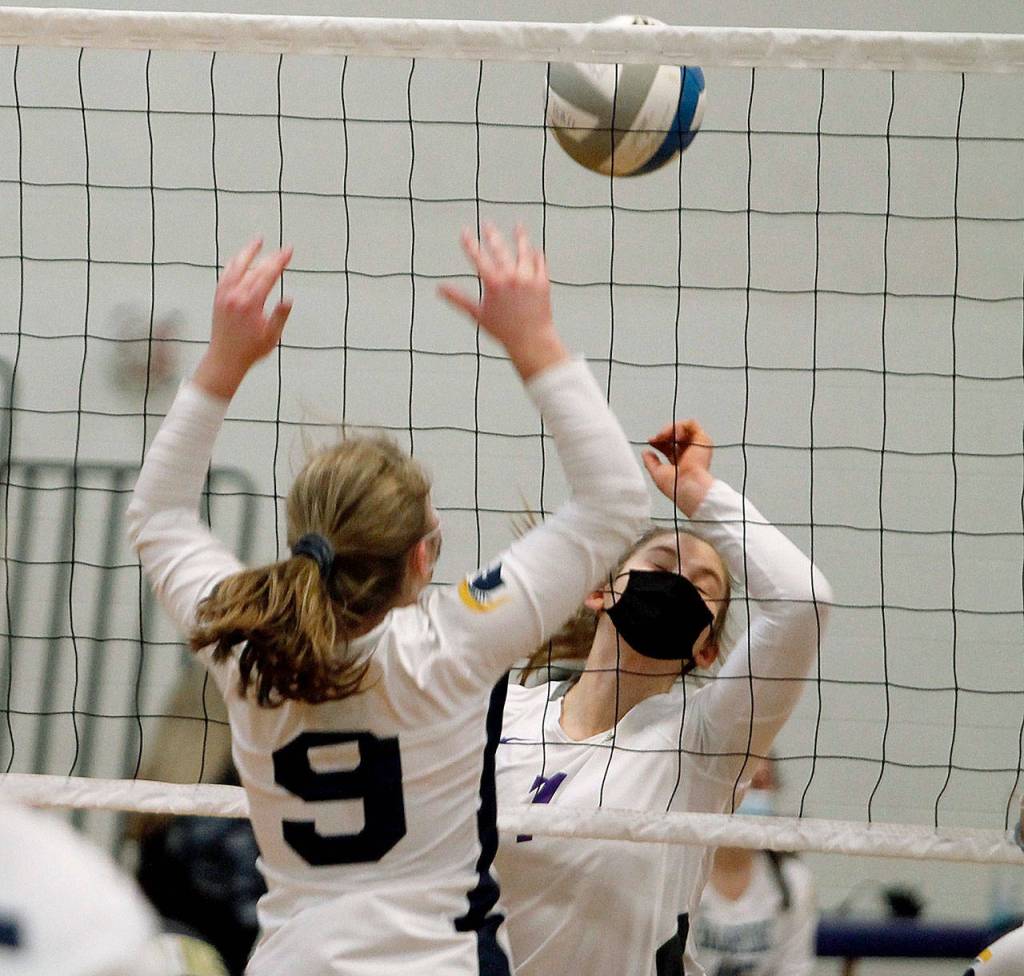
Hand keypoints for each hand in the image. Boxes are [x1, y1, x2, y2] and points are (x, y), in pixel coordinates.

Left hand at [193, 238, 293, 398]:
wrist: (225, 359)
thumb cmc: (250, 351)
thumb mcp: (271, 337)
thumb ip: (280, 316)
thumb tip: (288, 299)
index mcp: (251, 303)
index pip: (268, 275)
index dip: (280, 261)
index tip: (289, 252)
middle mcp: (236, 295)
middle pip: (256, 268)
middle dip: (271, 257)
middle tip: (283, 250)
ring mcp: (225, 295)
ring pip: (237, 266)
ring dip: (248, 252)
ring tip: (258, 241)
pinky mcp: (218, 298)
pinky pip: (226, 274)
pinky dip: (234, 264)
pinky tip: (240, 258)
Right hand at [439, 223, 567, 379]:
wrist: (531, 340)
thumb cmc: (502, 330)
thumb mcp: (477, 314)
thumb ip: (458, 298)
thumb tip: (439, 288)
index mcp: (493, 282)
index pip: (477, 257)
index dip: (469, 243)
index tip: (464, 231)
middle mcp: (511, 276)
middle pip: (500, 249)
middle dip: (492, 234)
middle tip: (487, 224)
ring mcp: (528, 277)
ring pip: (523, 251)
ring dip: (520, 237)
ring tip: (518, 226)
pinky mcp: (543, 282)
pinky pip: (539, 262)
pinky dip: (536, 255)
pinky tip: (534, 249)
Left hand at [642, 419, 713, 516]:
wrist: (688, 486)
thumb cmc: (676, 486)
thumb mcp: (657, 474)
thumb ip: (650, 462)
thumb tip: (645, 453)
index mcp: (682, 462)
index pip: (670, 446)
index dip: (659, 441)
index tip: (651, 441)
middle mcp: (690, 453)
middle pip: (675, 436)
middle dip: (663, 434)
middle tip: (655, 439)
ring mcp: (697, 446)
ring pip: (683, 428)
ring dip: (670, 429)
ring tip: (663, 437)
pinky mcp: (703, 439)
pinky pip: (691, 424)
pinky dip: (679, 426)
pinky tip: (673, 435)